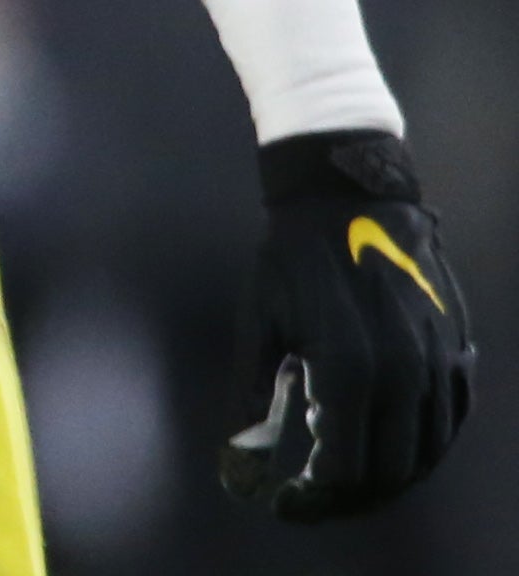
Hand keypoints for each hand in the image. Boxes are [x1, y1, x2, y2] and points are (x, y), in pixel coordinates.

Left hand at [222, 131, 474, 519]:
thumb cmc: (291, 260)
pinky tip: (395, 440)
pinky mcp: (458, 350)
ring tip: (353, 469)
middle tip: (318, 490)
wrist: (347, 196)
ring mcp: (439, 364)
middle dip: (352, 493)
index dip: (315, 495)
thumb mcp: (259, 324)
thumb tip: (237, 456)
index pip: (342, 469)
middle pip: (390, 472)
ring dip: (392, 474)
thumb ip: (249, 394)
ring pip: (428, 453)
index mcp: (347, 370)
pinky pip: (454, 418)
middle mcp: (403, 375)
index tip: (289, 497)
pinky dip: (428, 442)